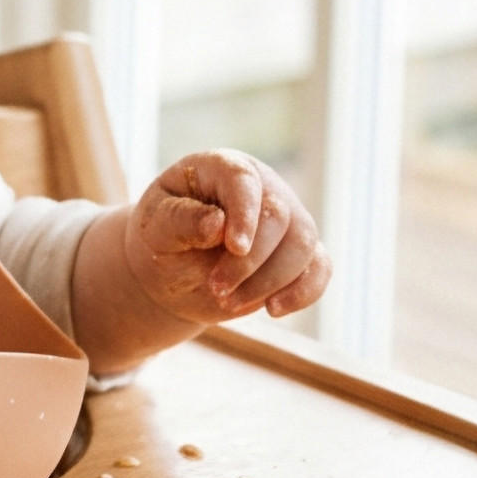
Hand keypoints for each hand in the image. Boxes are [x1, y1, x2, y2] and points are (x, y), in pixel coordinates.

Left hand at [122, 150, 329, 325]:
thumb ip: (181, 220)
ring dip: (270, 281)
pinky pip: (320, 268)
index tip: (234, 248)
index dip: (244, 213)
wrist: (172, 271)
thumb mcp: (156, 227)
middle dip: (250, 261)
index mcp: (222, 168)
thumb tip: (217, 223)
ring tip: (229, 302)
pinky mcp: (298, 253)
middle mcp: (262, 187)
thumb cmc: (162, 238)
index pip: (243, 180)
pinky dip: (303, 292)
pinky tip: (273, 309)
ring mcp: (287, 218)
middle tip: (216, 289)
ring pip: (303, 245)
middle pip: (279, 217)